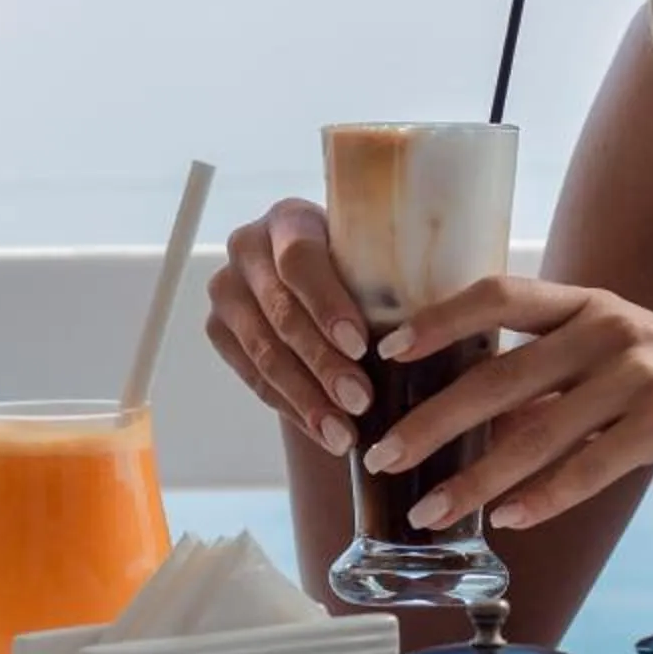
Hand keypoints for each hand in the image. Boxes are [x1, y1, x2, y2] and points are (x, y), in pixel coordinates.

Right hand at [205, 199, 375, 455]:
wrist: (321, 282)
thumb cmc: (362, 267)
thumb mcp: (374, 256)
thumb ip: (391, 278)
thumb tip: (433, 330)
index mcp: (289, 219)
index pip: (301, 260)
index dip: (328, 305)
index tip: (361, 346)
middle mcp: (248, 248)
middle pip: (282, 312)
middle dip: (323, 363)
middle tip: (360, 402)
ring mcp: (228, 291)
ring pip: (264, 351)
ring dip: (306, 397)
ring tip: (343, 434)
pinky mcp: (219, 330)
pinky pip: (253, 378)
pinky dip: (292, 409)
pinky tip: (324, 432)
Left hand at [365, 276, 652, 530]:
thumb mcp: (620, 357)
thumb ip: (555, 373)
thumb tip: (476, 409)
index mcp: (589, 303)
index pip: (496, 295)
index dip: (437, 320)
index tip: (385, 354)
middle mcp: (608, 327)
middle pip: (497, 374)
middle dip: (431, 420)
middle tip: (383, 455)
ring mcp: (639, 372)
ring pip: (536, 432)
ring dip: (476, 479)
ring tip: (431, 512)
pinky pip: (590, 466)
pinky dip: (546, 497)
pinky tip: (511, 521)